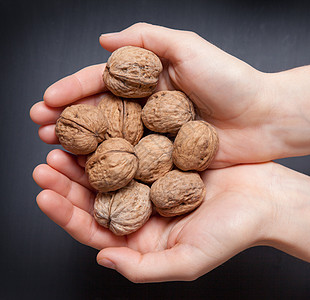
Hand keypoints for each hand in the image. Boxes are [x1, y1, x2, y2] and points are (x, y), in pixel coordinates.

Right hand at [30, 23, 309, 167]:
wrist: (261, 117)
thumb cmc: (231, 80)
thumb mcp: (188, 47)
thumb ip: (146, 39)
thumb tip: (102, 39)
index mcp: (146, 81)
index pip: (101, 84)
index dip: (72, 90)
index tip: (47, 101)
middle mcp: (145, 108)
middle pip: (99, 114)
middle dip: (68, 120)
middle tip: (41, 128)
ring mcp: (152, 135)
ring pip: (110, 140)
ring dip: (81, 145)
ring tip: (54, 149)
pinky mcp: (163, 158)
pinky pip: (131, 163)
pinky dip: (109, 167)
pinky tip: (89, 170)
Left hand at [33, 149, 309, 281]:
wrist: (263, 200)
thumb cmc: (232, 233)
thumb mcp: (187, 260)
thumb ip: (143, 267)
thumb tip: (103, 259)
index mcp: (141, 238)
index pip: (93, 229)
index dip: (66, 214)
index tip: (44, 196)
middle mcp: (141, 210)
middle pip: (94, 198)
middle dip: (66, 183)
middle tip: (46, 164)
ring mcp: (150, 183)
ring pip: (108, 173)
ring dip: (84, 161)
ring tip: (60, 146)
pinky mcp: (163, 162)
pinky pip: (131, 152)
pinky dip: (113, 144)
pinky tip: (98, 134)